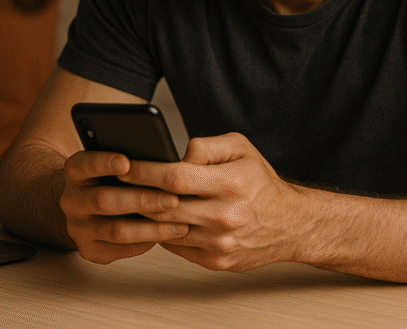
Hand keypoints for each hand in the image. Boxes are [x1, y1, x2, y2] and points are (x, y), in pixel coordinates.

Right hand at [60, 150, 187, 263]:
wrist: (91, 211)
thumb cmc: (114, 180)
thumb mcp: (118, 163)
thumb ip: (139, 158)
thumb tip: (178, 154)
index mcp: (75, 172)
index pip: (83, 164)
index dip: (103, 163)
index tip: (126, 163)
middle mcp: (71, 200)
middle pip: (104, 200)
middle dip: (142, 200)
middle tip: (172, 200)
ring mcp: (78, 228)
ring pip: (116, 230)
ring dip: (151, 228)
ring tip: (179, 224)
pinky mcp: (90, 250)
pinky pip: (120, 249)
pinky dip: (146, 242)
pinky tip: (167, 235)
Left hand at [123, 133, 309, 271]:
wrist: (290, 224)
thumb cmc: (261, 182)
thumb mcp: (240, 148)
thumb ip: (205, 146)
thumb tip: (174, 154)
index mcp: (230, 183)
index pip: (174, 177)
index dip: (144, 171)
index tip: (124, 166)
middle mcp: (225, 215)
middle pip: (165, 206)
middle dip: (136, 194)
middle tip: (116, 184)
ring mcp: (219, 242)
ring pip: (167, 229)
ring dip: (146, 216)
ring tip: (130, 201)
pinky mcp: (216, 261)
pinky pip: (177, 246)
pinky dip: (163, 232)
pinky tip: (156, 219)